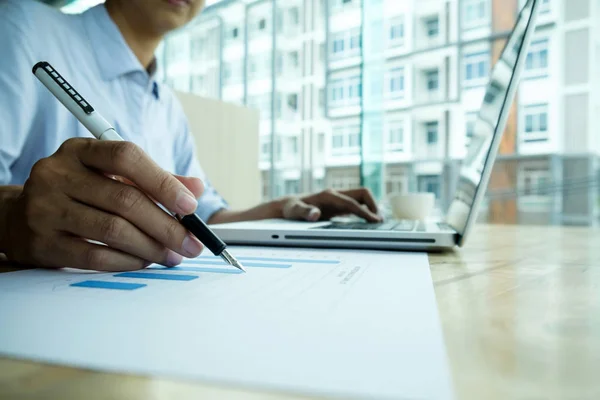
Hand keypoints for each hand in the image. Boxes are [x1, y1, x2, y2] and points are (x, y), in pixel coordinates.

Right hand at [0, 138, 205, 270]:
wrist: (18, 217)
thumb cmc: (79, 192)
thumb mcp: (110, 175)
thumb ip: (154, 179)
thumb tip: (196, 188)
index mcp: (80, 150)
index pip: (126, 157)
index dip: (163, 182)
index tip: (191, 206)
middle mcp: (58, 174)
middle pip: (125, 199)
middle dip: (167, 225)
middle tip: (191, 244)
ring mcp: (46, 208)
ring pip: (113, 230)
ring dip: (152, 247)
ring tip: (172, 256)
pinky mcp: (43, 242)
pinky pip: (95, 256)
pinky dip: (127, 262)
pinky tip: (144, 262)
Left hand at [281, 188, 381, 222]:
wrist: (287, 206)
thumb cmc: (291, 209)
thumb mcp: (294, 211)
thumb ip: (304, 212)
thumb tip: (315, 214)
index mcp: (329, 195)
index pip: (353, 203)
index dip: (365, 212)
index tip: (375, 221)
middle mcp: (336, 194)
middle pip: (362, 194)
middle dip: (373, 205)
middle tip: (379, 221)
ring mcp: (338, 199)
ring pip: (361, 199)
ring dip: (370, 208)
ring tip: (377, 223)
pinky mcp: (337, 205)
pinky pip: (356, 206)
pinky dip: (364, 212)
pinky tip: (367, 223)